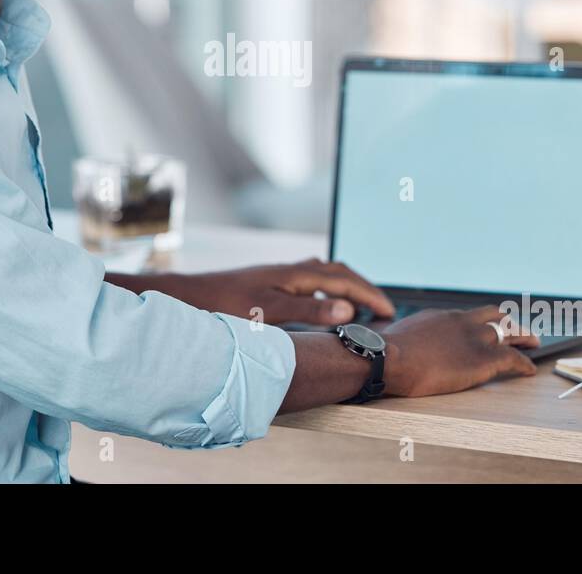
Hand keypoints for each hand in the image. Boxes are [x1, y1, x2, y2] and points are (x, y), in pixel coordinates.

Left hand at [177, 259, 396, 325]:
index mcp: (297, 274)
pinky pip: (311, 280)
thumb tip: (348, 309)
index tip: (390, 311)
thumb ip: (309, 310)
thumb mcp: (269, 311)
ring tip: (361, 305)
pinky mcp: (271, 282)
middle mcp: (292, 270)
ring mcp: (281, 274)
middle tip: (384, 309)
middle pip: (340, 272)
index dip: (370, 295)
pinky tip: (322, 304)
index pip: (345, 281)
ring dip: (347, 286)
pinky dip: (327, 289)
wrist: (191, 296)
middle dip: (365, 288)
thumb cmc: (226, 305)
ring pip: (325, 274)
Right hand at [380, 306, 538, 396]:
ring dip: (525, 337)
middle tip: (521, 329)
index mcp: (443, 317)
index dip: (483, 322)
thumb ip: (408, 337)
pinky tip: (530, 370)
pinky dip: (525, 364)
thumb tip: (395, 341)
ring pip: (510, 332)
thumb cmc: (385, 351)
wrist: (388, 358)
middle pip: (496, 316)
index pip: (470, 316)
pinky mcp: (483, 359)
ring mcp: (474, 339)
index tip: (488, 327)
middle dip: (511, 322)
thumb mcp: (398, 335)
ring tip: (534, 342)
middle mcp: (462, 322)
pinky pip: (513, 359)